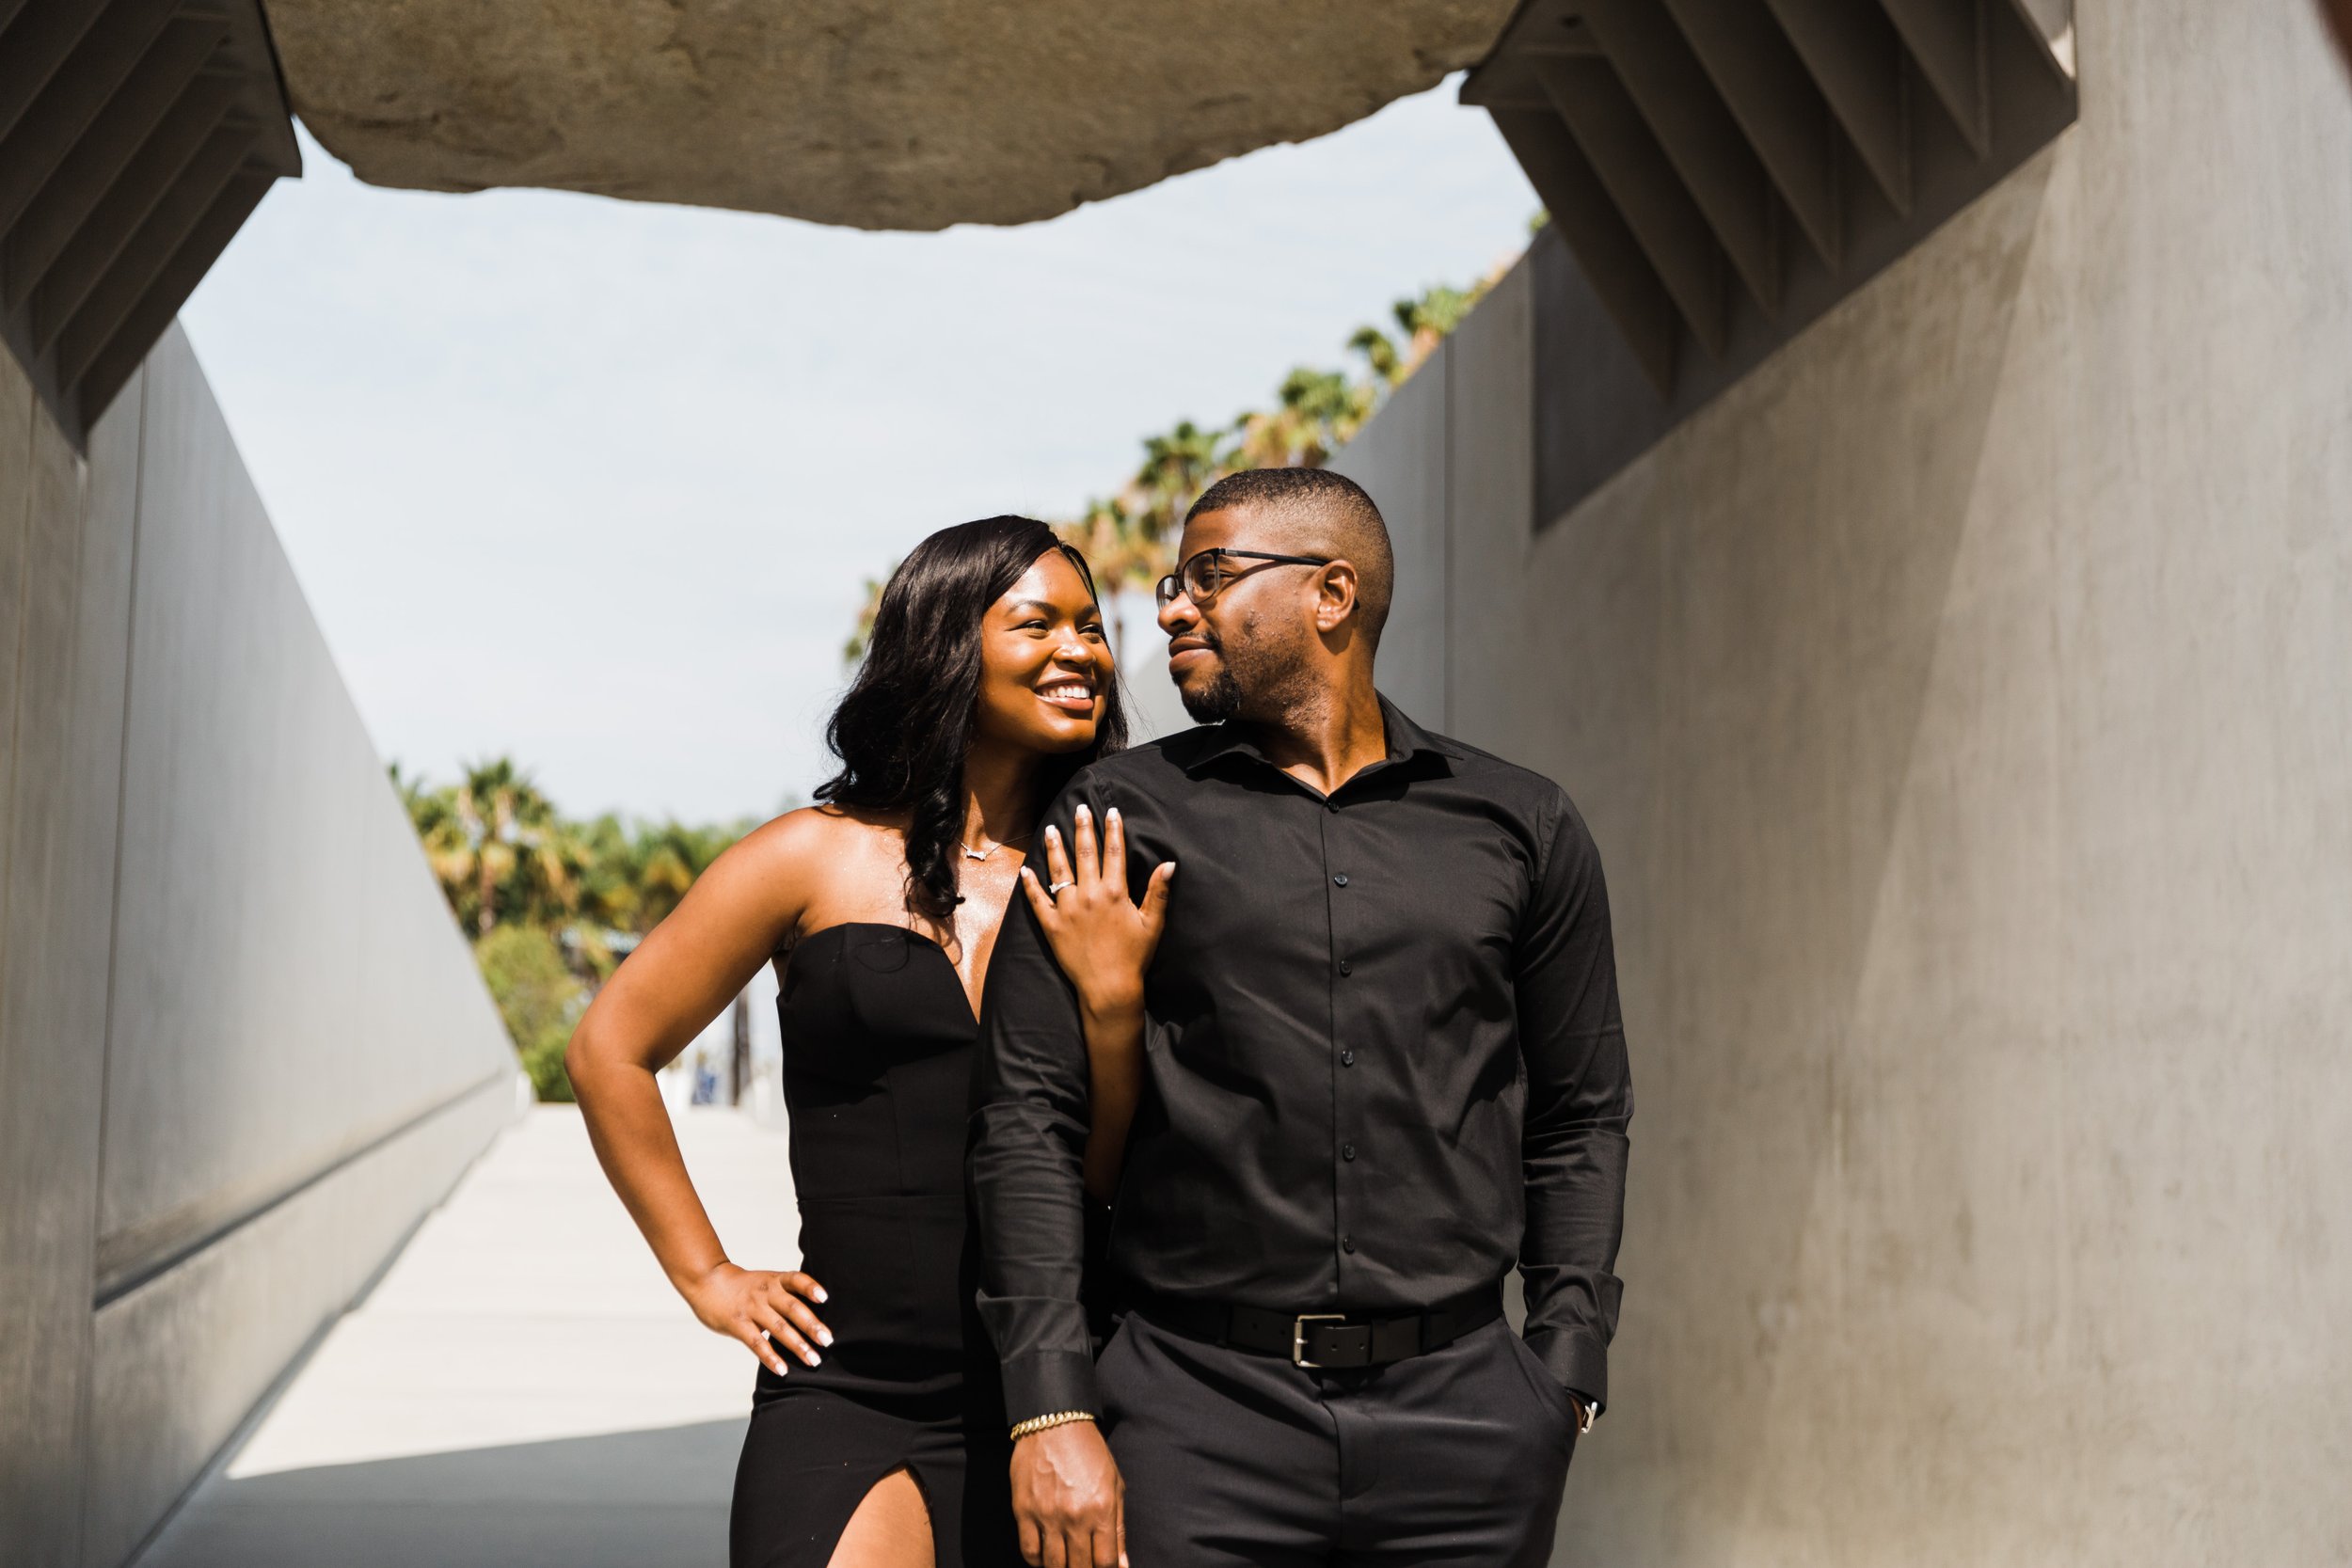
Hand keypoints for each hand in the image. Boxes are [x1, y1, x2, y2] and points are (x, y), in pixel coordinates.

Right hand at [679, 1261, 831, 1375]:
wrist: (707, 1281)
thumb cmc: (745, 1286)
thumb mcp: (767, 1281)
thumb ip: (787, 1294)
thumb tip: (816, 1315)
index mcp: (775, 1280)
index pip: (796, 1279)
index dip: (810, 1287)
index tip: (825, 1298)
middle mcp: (766, 1293)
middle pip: (792, 1308)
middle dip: (811, 1325)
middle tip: (828, 1341)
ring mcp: (751, 1309)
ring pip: (778, 1328)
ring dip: (797, 1345)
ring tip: (813, 1360)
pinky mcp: (738, 1325)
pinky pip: (757, 1343)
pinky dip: (771, 1357)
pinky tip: (783, 1370)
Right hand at [1011, 1420, 1125, 1567]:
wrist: (1055, 1423)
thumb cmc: (1089, 1452)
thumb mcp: (1114, 1485)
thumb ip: (1118, 1527)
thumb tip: (1122, 1564)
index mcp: (1101, 1509)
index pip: (1106, 1562)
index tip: (1104, 1567)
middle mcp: (1075, 1516)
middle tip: (1084, 1564)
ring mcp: (1047, 1515)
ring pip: (1054, 1566)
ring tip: (1067, 1561)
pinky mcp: (1024, 1511)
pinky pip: (1029, 1551)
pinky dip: (1038, 1561)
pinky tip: (1046, 1555)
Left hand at [1022, 804, 1173, 1018]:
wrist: (1109, 988)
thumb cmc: (1134, 957)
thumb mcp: (1152, 924)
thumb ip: (1158, 892)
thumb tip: (1170, 863)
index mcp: (1115, 893)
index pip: (1114, 853)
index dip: (1113, 830)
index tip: (1111, 811)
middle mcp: (1089, 895)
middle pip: (1085, 854)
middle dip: (1084, 829)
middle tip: (1080, 808)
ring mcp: (1068, 909)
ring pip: (1059, 871)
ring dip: (1056, 848)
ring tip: (1053, 829)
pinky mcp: (1052, 925)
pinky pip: (1038, 900)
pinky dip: (1031, 884)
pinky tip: (1027, 869)